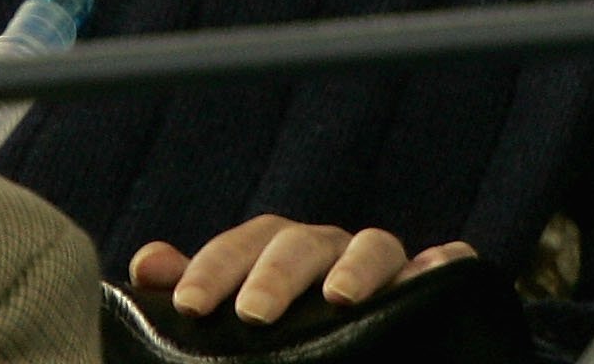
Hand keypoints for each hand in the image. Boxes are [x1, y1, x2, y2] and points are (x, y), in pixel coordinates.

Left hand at [129, 214, 476, 324]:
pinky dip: (446, 264)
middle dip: (277, 271)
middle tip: (254, 313)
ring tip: (340, 298)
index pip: (249, 243)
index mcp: (281, 256)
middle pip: (304, 242)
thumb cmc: (284, 343)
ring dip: (358, 264)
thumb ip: (193, 293)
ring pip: (375, 245)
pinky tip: (441, 270)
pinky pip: (448, 266)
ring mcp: (386, 271)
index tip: (191, 303)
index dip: (218, 264)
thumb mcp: (234, 322)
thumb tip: (145, 265)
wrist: (352, 363)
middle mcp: (332, 255)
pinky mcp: (434, 292)